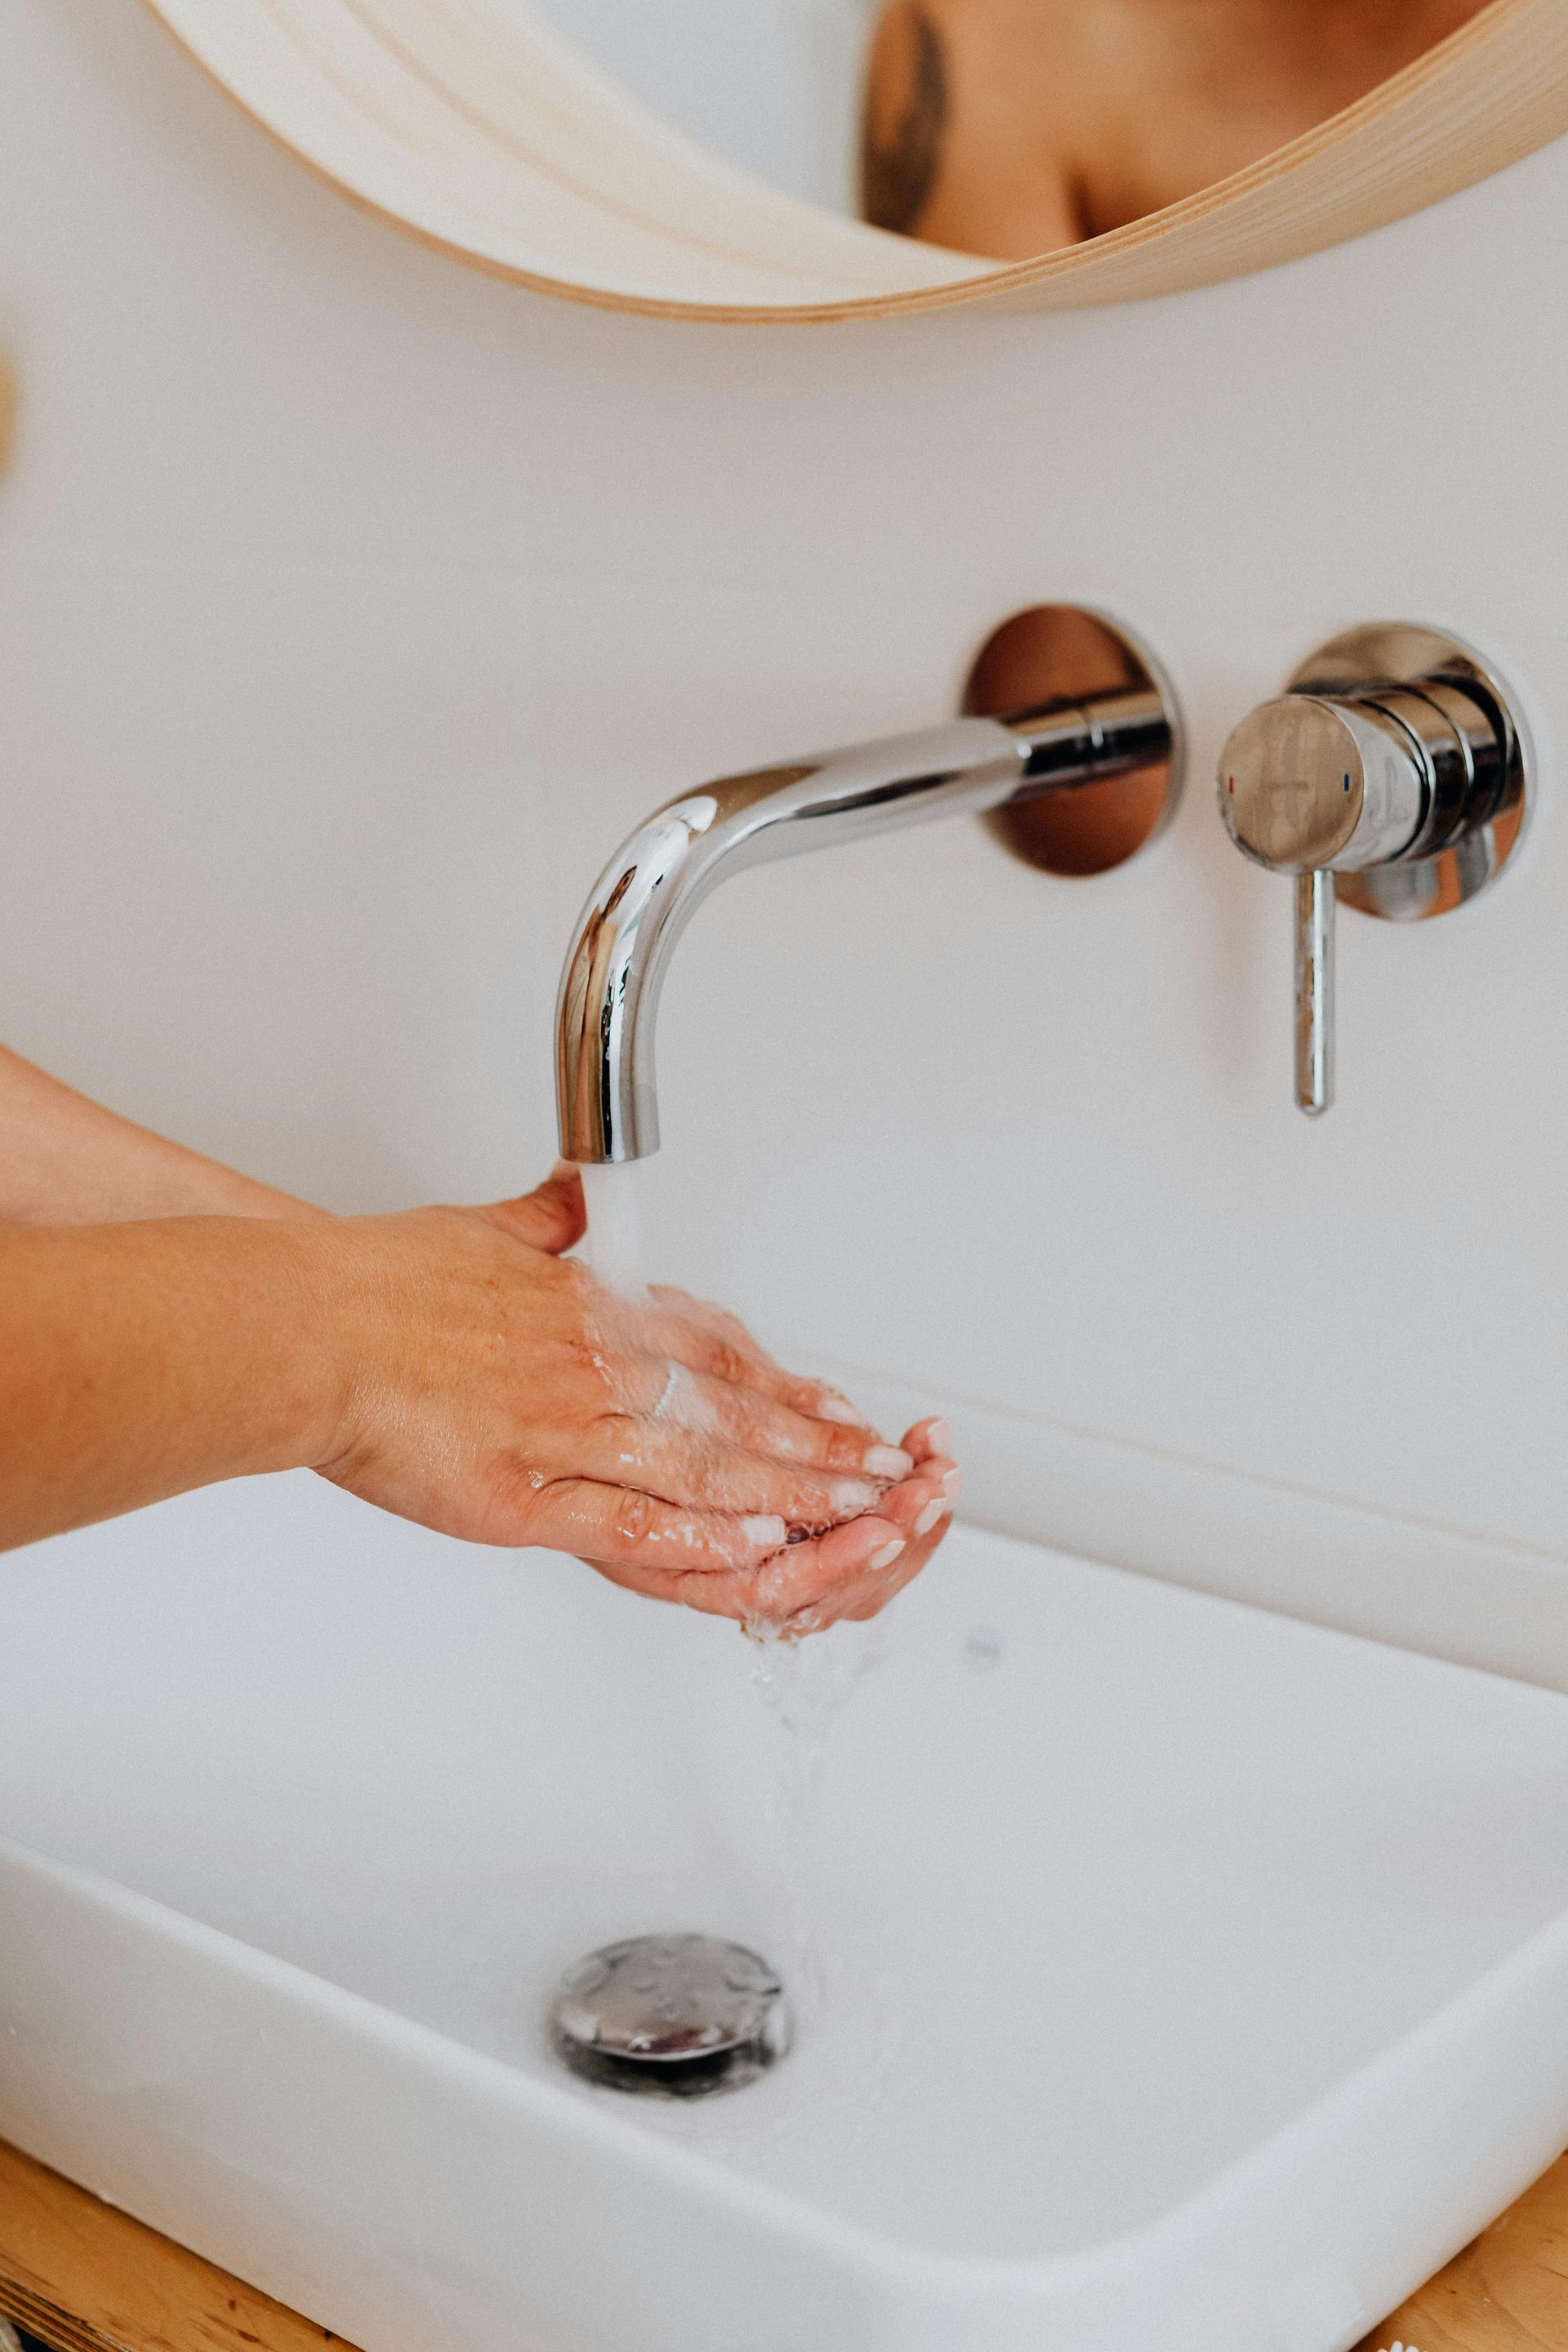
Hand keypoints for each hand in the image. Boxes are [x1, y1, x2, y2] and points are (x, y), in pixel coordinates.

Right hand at [318, 1168, 956, 1624]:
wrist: (307, 1329)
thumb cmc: (380, 1281)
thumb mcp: (485, 1228)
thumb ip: (551, 1222)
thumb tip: (581, 1197)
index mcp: (593, 1307)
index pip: (720, 1351)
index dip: (790, 1387)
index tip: (841, 1411)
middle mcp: (596, 1368)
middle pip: (732, 1413)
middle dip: (818, 1449)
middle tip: (886, 1476)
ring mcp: (564, 1434)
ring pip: (701, 1468)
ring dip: (787, 1494)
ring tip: (853, 1516)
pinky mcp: (520, 1499)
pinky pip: (627, 1520)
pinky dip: (696, 1534)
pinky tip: (750, 1546)